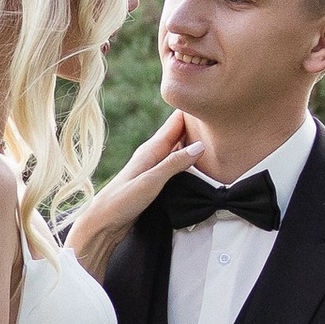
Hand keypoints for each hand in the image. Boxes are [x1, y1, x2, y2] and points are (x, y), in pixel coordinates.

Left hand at [69, 109, 205, 271]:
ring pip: (178, 148)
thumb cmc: (122, 201)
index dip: (192, 111)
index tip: (211, 101)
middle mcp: (152, 155)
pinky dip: (187, 159)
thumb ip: (174, 163)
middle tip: (221, 117)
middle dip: (197, 125)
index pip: (175, 122)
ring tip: (216, 136)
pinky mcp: (153, 180)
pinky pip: (174, 163)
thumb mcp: (151, 181)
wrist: (103, 223)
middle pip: (179, 133)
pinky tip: (197, 162)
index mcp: (150, 149)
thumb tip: (200, 146)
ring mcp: (152, 167)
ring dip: (193, 142)